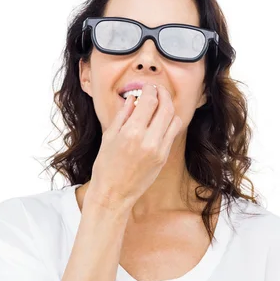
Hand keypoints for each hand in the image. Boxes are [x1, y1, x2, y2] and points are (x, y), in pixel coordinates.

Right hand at [87, 83, 182, 209]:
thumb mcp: (109, 136)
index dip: (150, 89)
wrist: (113, 194)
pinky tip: (161, 120)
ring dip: (168, 108)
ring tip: (159, 104)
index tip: (147, 86)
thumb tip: (133, 98)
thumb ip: (123, 115)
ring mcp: (159, 150)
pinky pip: (172, 133)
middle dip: (163, 94)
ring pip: (174, 119)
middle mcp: (148, 140)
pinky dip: (169, 123)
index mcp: (131, 133)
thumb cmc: (106, 166)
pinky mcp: (163, 158)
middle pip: (166, 107)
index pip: (149, 101)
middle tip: (157, 90)